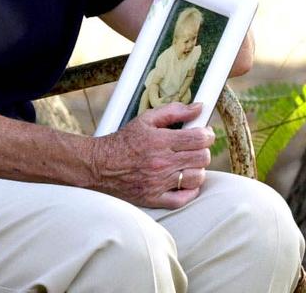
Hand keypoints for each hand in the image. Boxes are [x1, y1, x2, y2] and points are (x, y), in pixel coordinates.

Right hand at [88, 102, 212, 208]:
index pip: (200, 138)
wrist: (98, 165)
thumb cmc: (123, 142)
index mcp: (160, 141)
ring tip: (186, 164)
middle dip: (202, 150)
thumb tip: (198, 107)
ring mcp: (159, 182)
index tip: (203, 134)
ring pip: (197, 178)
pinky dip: (188, 191)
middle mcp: (161, 162)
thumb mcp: (145, 120)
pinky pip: (183, 198)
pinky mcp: (154, 198)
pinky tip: (182, 181)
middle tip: (193, 148)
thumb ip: (173, 111)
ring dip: (196, 170)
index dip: (207, 135)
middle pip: (202, 158)